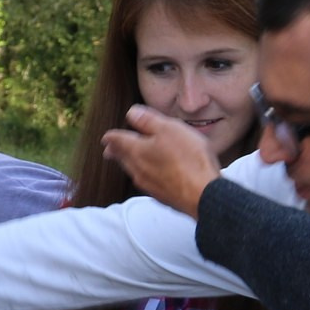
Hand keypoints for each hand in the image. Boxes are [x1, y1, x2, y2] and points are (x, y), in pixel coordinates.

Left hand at [102, 105, 221, 214]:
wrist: (203, 195)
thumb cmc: (189, 160)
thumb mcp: (169, 129)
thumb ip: (148, 120)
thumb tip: (131, 113)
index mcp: (137, 151)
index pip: (117, 141)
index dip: (111, 136)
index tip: (106, 136)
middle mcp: (138, 169)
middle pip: (122, 158)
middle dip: (115, 151)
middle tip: (109, 149)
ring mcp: (148, 185)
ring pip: (132, 171)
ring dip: (127, 163)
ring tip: (126, 159)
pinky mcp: (161, 196)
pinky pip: (145, 182)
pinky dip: (143, 174)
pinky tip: (150, 174)